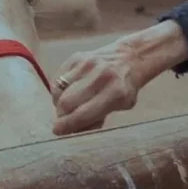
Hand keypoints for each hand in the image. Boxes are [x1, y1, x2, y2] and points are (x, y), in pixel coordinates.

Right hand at [51, 20, 187, 135]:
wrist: (129, 57)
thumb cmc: (124, 87)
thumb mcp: (120, 107)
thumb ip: (97, 120)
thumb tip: (72, 130)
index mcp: (115, 93)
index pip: (82, 114)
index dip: (66, 126)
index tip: (59, 131)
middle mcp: (99, 76)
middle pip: (65, 103)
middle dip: (61, 116)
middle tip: (64, 120)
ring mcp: (86, 64)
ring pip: (58, 91)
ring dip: (59, 103)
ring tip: (69, 105)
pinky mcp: (75, 58)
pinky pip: (58, 79)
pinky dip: (59, 90)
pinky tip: (68, 92)